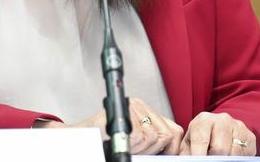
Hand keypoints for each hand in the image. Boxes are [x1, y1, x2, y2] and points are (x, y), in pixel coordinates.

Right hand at [34, 98, 183, 154]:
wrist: (85, 136)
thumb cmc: (108, 139)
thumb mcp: (136, 139)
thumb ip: (153, 138)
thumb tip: (174, 148)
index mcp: (145, 110)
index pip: (173, 129)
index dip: (173, 146)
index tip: (167, 155)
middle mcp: (139, 104)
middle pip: (165, 134)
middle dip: (155, 149)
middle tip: (138, 150)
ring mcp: (131, 106)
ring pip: (153, 136)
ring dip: (141, 148)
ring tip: (128, 145)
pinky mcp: (123, 112)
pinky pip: (139, 137)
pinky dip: (132, 145)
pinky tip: (123, 142)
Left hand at [179, 111, 256, 155]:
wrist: (220, 130)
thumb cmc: (202, 138)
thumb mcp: (190, 143)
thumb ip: (185, 152)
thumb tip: (182, 160)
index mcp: (203, 120)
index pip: (201, 141)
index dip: (199, 155)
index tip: (198, 161)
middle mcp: (222, 119)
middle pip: (219, 148)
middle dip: (213, 158)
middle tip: (210, 159)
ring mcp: (237, 126)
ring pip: (233, 152)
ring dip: (226, 159)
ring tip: (219, 157)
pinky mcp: (249, 136)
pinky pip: (244, 154)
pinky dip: (236, 159)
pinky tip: (230, 155)